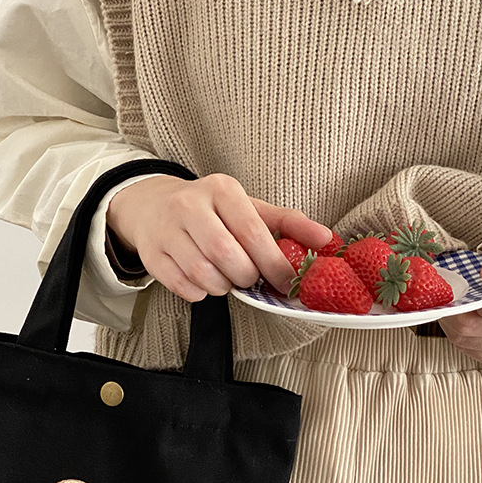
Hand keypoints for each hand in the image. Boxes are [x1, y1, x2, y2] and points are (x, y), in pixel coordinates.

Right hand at [106, 173, 332, 300]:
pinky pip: (184, 287)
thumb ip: (288, 224)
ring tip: (226, 277)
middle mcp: (189, 205)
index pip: (252, 232)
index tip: (285, 281)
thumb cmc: (211, 211)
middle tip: (249, 277)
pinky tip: (204, 281)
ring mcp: (166, 230)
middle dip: (245, 276)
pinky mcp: (152, 254)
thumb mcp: (249, 208)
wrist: (153, 207)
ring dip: (223, 287)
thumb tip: (328, 240)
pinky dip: (200, 293)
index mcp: (220, 189)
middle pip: (226, 256)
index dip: (273, 263)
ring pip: (204, 275)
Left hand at [438, 234, 481, 368]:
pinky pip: (472, 351)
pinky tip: (473, 320)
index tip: (471, 285)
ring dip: (454, 323)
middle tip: (457, 293)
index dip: (476, 298)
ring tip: (465, 305)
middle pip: (474, 326)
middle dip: (456, 309)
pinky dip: (463, 336)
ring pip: (467, 340)